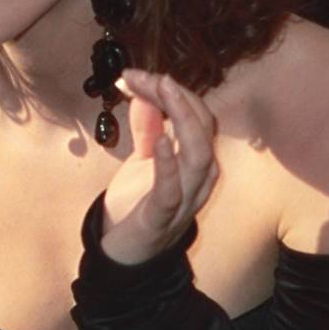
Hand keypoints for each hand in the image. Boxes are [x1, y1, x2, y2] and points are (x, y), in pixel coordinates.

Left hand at [99, 70, 219, 264]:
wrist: (125, 254)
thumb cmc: (139, 205)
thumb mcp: (144, 159)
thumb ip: (149, 127)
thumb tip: (144, 90)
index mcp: (196, 161)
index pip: (197, 116)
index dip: (172, 92)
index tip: (137, 74)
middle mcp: (198, 178)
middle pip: (203, 129)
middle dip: (178, 98)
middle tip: (151, 77)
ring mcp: (184, 199)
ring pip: (199, 157)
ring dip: (182, 120)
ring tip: (163, 92)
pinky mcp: (161, 218)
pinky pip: (172, 190)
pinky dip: (168, 163)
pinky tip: (159, 140)